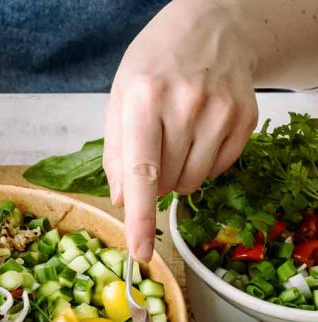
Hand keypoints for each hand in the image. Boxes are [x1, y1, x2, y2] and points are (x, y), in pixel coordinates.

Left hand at [104, 0, 257, 261]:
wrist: (212, 29)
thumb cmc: (155, 65)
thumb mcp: (120, 97)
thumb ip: (115, 151)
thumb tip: (122, 199)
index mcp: (145, 98)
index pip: (141, 171)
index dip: (139, 217)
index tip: (139, 252)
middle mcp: (186, 105)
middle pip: (166, 183)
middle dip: (153, 181)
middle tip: (153, 148)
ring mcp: (221, 112)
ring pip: (193, 183)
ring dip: (178, 177)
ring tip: (175, 140)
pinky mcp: (246, 118)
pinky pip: (219, 171)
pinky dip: (202, 165)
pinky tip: (198, 136)